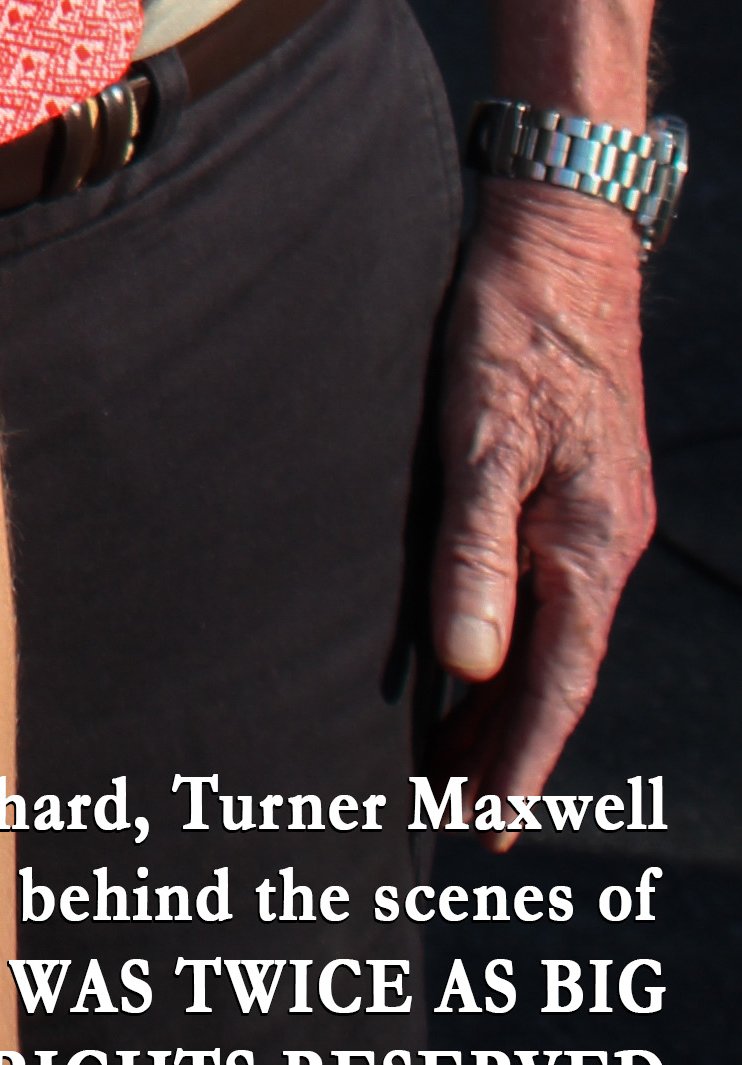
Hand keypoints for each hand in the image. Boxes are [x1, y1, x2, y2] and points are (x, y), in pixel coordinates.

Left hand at [425, 186, 655, 815]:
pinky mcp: (578, 484)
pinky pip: (550, 588)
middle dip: (514, 748)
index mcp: (591, 544)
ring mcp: (597, 514)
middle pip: (559, 672)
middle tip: (459, 818)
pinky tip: (482, 654)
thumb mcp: (483, 432)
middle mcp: (605, 542)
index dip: (522, 759)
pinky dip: (519, 638)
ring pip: (556, 634)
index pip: (557, 683)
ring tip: (460, 761)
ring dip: (513, 699)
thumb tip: (470, 665)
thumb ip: (476, 549)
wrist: (561, 237)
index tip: (487, 827)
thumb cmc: (514, 325)